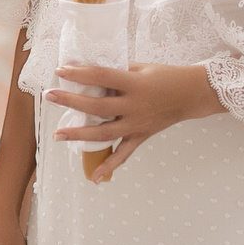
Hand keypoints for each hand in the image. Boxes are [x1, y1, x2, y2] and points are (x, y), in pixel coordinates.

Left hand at [46, 62, 221, 180]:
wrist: (193, 94)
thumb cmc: (166, 76)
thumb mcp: (141, 67)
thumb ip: (115, 70)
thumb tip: (85, 69)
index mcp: (135, 83)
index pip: (102, 76)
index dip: (80, 73)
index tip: (61, 70)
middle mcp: (135, 106)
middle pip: (98, 105)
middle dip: (71, 101)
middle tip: (50, 96)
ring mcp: (138, 124)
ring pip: (105, 133)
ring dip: (79, 135)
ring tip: (58, 135)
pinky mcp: (142, 136)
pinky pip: (124, 153)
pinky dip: (110, 166)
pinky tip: (94, 177)